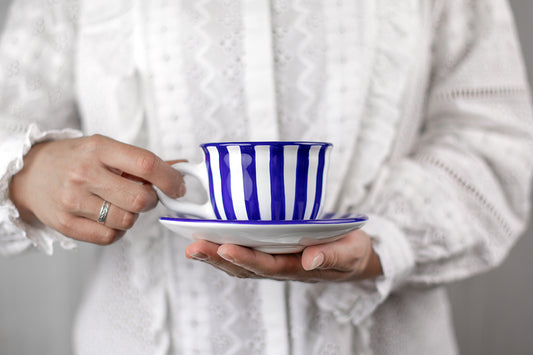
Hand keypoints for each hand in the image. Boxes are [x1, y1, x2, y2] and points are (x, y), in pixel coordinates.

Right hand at [9, 134, 184, 244]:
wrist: (30, 174)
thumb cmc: (76, 160)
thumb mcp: (106, 149)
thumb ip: (142, 161)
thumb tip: (180, 168)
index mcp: (99, 149)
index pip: (146, 164)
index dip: (170, 179)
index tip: (178, 187)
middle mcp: (85, 173)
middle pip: (140, 199)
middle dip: (151, 200)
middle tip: (144, 195)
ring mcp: (73, 200)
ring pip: (127, 220)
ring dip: (132, 215)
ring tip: (119, 204)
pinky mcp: (66, 224)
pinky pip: (109, 237)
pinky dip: (116, 231)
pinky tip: (108, 218)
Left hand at [184, 229, 382, 281]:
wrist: (353, 255)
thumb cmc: (352, 251)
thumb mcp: (351, 252)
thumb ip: (333, 256)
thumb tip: (310, 259)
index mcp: (299, 268)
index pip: (268, 266)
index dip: (246, 258)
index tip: (225, 247)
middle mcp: (282, 267)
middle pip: (245, 267)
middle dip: (218, 258)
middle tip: (194, 247)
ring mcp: (275, 261)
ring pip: (240, 263)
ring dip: (215, 255)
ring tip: (192, 244)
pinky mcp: (272, 251)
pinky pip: (245, 252)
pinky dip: (224, 246)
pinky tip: (209, 237)